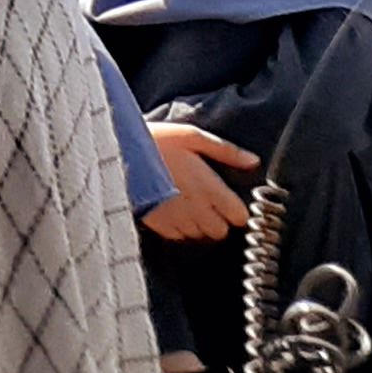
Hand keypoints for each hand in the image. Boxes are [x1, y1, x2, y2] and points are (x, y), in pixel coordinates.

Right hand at [138, 118, 261, 241]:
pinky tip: (172, 208)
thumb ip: (226, 151)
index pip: (239, 216)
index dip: (236, 209)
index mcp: (209, 188)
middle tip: (209, 201)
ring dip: (198, 223)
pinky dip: (179, 226)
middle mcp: (196, 210)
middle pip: (221, 231)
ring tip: (188, 202)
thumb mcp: (193, 136)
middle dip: (218, 219)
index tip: (231, 200)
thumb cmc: (157, 141)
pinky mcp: (158, 225)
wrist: (118, 153)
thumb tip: (253, 161)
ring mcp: (177, 220)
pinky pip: (178, 236)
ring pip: (200, 235)